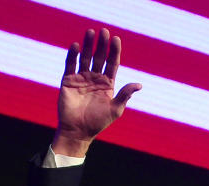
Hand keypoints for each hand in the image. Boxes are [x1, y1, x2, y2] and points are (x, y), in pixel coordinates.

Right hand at [52, 29, 142, 156]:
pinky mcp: (68, 80)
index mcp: (108, 84)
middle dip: (102, 45)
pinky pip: (71, 64)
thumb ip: (125, 95)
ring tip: (91, 32)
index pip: (112, 63)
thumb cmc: (98, 122)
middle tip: (104, 31)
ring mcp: (81, 78)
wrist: (78, 131)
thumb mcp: (115, 109)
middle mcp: (95, 78)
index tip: (116, 39)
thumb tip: (139, 84)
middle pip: (99, 57)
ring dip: (88, 45)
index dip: (114, 51)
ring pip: (86, 58)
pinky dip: (73, 55)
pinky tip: (77, 46)